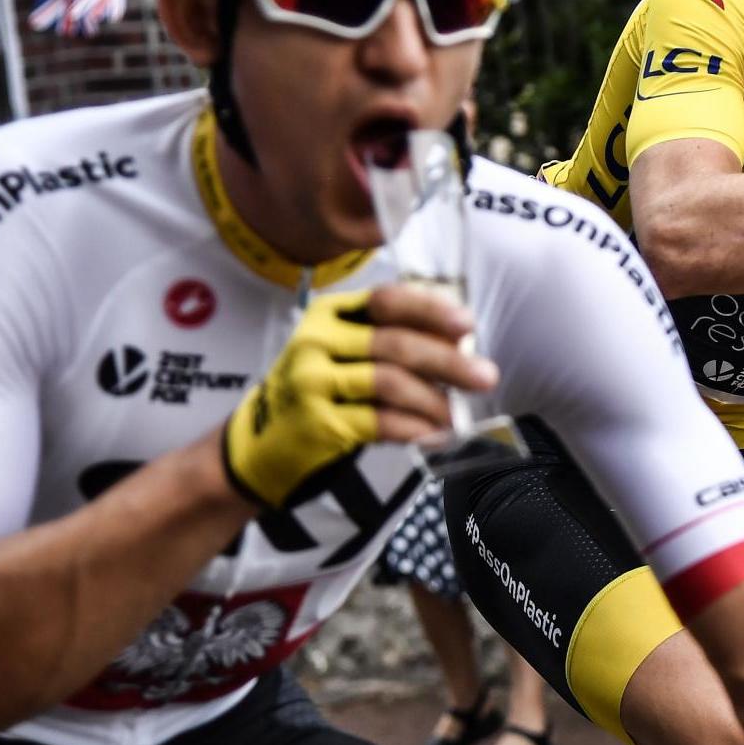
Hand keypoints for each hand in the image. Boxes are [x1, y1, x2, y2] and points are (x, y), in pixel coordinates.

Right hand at [220, 284, 496, 507]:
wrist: (258, 444)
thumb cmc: (316, 393)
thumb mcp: (341, 353)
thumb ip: (389, 341)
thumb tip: (458, 343)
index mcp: (328, 315)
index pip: (387, 300)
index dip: (430, 309)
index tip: (467, 325)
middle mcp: (316, 342)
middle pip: (395, 343)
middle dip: (448, 361)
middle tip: (485, 375)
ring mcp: (313, 383)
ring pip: (390, 383)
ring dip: (434, 399)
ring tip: (457, 413)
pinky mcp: (319, 423)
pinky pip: (380, 421)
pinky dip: (415, 427)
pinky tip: (434, 433)